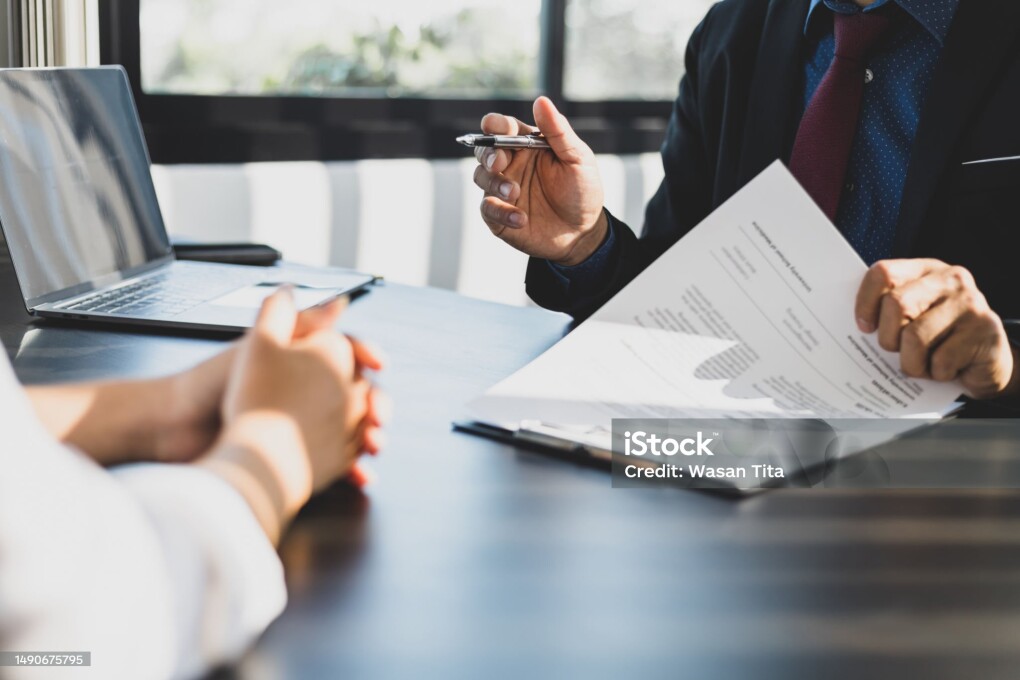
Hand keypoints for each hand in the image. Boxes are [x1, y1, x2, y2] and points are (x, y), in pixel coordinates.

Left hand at [159, 297, 383, 464]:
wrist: (175, 429)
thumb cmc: (211, 383)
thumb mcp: (260, 346)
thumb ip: (298, 322)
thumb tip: (340, 301)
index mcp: (297, 362)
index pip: (345, 354)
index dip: (365, 357)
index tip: (378, 364)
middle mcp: (303, 392)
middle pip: (355, 395)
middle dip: (375, 404)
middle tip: (379, 414)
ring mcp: (301, 426)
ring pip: (351, 430)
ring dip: (369, 437)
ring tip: (373, 445)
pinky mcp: (295, 458)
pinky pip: (334, 464)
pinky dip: (351, 469)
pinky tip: (360, 474)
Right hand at [473, 96, 607, 265]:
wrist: (583, 232)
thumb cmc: (582, 191)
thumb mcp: (578, 158)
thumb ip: (558, 131)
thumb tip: (541, 101)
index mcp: (527, 145)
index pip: (503, 127)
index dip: (495, 124)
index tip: (494, 126)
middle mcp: (511, 164)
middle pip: (484, 150)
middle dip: (488, 154)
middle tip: (500, 164)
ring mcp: (502, 189)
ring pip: (481, 177)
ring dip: (494, 183)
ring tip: (514, 193)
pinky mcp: (499, 215)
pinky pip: (487, 208)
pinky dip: (500, 212)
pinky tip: (520, 218)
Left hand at [855, 259, 1018, 398]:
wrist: (987, 362)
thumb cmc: (938, 340)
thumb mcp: (912, 317)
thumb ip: (887, 312)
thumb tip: (846, 326)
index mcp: (925, 270)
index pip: (883, 273)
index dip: (865, 303)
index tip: (864, 328)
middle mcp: (951, 280)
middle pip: (897, 304)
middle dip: (888, 338)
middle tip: (896, 351)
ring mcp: (971, 303)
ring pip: (915, 337)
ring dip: (911, 363)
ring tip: (922, 365)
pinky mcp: (986, 330)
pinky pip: (940, 361)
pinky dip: (936, 374)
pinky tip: (946, 370)